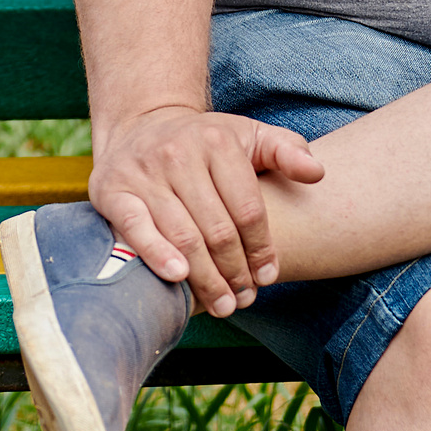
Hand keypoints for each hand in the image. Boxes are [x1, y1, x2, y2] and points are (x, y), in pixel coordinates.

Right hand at [90, 105, 322, 317]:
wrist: (141, 126)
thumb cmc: (204, 143)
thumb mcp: (248, 136)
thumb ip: (286, 151)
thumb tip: (316, 173)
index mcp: (217, 141)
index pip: (247, 208)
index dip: (262, 248)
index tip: (268, 275)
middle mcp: (178, 153)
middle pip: (217, 229)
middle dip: (236, 272)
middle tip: (245, 300)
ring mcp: (144, 172)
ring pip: (182, 236)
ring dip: (206, 278)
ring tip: (223, 304)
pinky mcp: (113, 190)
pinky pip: (136, 229)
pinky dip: (157, 255)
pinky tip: (179, 277)